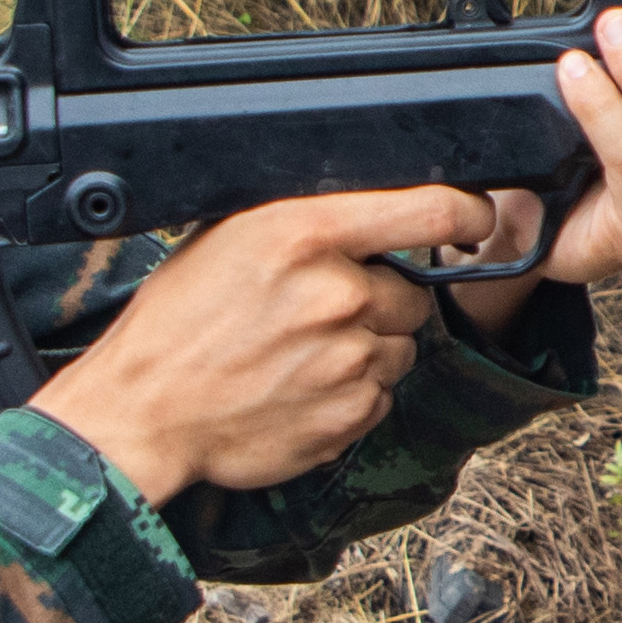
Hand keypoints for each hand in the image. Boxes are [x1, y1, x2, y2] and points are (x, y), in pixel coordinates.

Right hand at [32, 188, 485, 502]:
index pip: (431, 212)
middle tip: (315, 316)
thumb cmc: (179, 321)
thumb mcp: (230, 237)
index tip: (476, 220)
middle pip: (411, 294)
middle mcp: (337, 294)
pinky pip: (381, 394)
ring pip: (399, 346)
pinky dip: (351, 393)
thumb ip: (306, 220)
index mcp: (305, 235)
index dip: (467, 215)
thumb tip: (371, 208)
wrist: (145, 411)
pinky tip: (299, 389)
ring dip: (366, 349)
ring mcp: (349, 359)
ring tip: (300, 355)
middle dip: (377, 302)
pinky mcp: (351, 414)